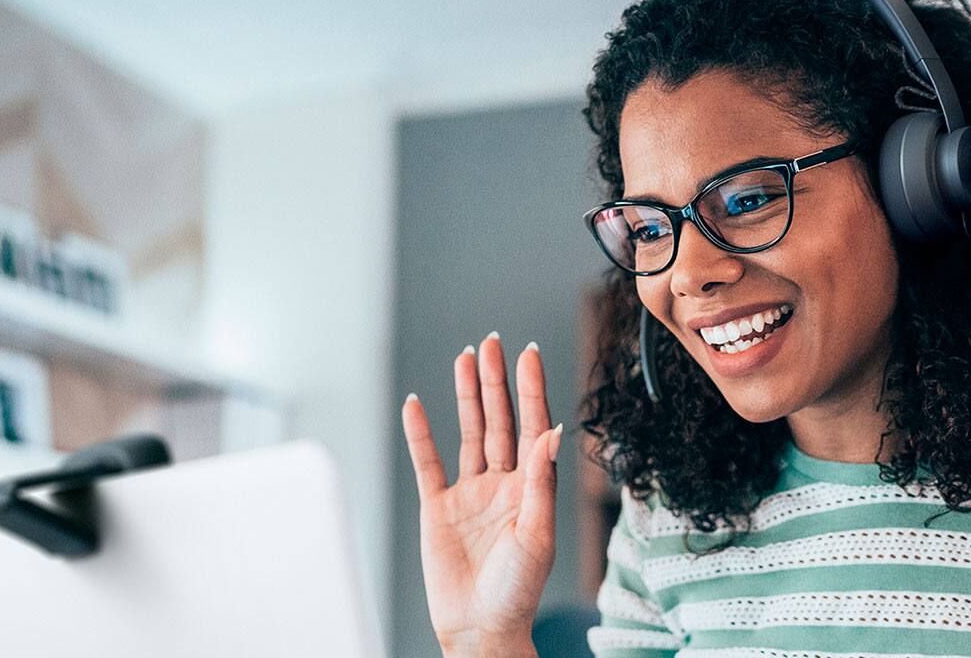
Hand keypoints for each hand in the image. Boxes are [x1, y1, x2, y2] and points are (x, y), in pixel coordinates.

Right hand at [401, 332, 561, 654]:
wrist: (479, 628)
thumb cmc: (516, 590)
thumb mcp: (537, 535)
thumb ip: (540, 482)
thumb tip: (553, 431)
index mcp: (530, 487)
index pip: (531, 425)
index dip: (530, 388)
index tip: (528, 353)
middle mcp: (501, 483)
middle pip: (499, 420)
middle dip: (495, 381)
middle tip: (491, 343)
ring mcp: (468, 492)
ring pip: (469, 432)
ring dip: (466, 395)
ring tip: (464, 358)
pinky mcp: (438, 507)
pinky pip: (428, 462)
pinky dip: (420, 434)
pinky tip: (417, 405)